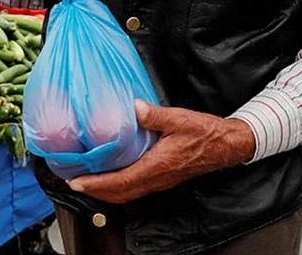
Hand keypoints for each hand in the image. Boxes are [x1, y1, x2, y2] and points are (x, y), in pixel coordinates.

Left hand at [66, 100, 256, 203]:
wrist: (226, 144)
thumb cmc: (205, 133)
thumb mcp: (179, 118)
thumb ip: (155, 115)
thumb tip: (135, 108)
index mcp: (158, 166)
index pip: (121, 181)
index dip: (98, 184)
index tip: (78, 182)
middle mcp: (157, 178)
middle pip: (120, 193)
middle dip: (96, 191)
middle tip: (75, 182)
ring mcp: (160, 180)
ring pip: (128, 193)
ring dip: (106, 190)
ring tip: (87, 180)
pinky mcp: (163, 177)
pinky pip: (136, 187)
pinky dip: (118, 185)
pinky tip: (111, 175)